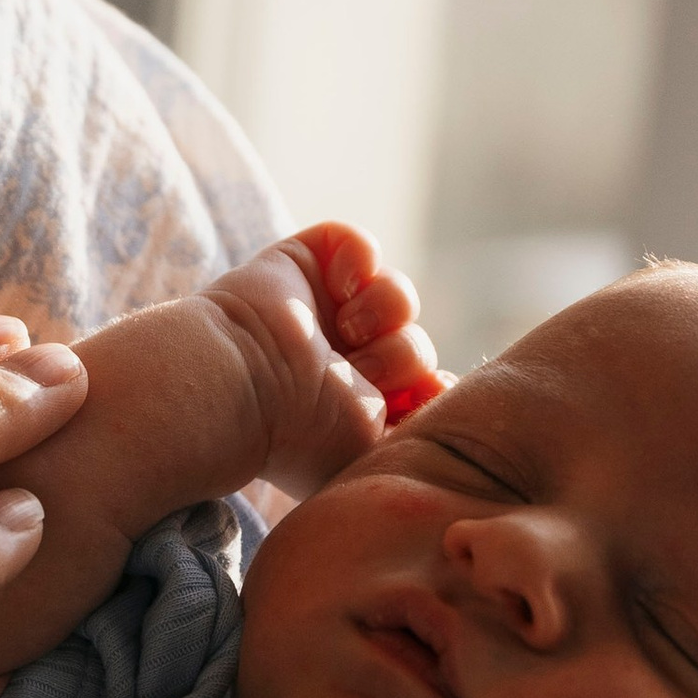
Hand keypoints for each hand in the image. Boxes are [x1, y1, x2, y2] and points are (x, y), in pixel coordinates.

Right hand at [204, 222, 443, 499]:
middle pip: (415, 345)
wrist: (249, 385)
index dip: (427, 388)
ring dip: (386, 313)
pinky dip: (360, 259)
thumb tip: (448, 390)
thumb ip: (418, 430)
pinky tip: (340, 287)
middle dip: (400, 360)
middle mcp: (337, 359)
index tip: (411, 399)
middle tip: (356, 375)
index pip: (418, 387)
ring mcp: (321, 311)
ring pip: (397, 296)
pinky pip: (360, 245)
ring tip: (348, 330)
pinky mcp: (305, 263)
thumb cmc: (303, 433)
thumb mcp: (375, 452)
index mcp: (350, 407)